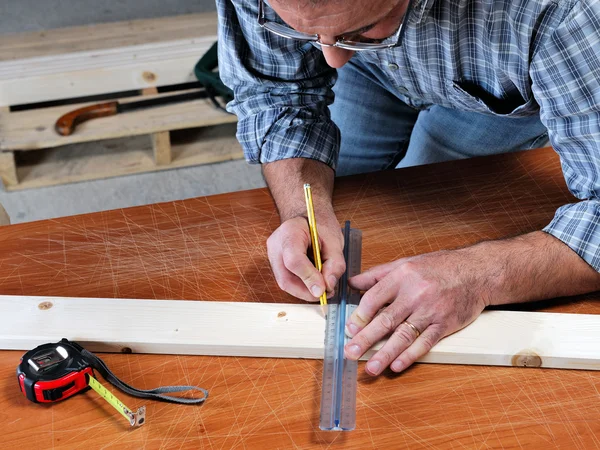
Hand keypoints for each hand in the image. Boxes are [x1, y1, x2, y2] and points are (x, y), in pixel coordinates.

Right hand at [267, 214, 345, 301]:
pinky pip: (287, 282)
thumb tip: (328, 286)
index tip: (323, 290)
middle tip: (326, 293)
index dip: (308, 278)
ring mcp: (273, 256)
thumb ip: (334, 263)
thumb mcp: (334, 240)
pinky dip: (302, 287)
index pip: (294, 260)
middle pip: (286, 278)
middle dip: (308, 291)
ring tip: (322, 287)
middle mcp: (276, 245)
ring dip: (305, 291)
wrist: (306, 219)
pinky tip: (313, 282)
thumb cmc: (320, 226)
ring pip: (285, 283)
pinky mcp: (275, 265)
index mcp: (290, 232)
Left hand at [343, 248, 489, 374]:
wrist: (476, 272)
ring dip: (385, 354)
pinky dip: (410, 355)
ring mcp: (431, 311)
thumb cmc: (439, 266)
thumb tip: (352, 283)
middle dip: (366, 338)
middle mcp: (415, 294)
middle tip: (350, 352)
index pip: (374, 298)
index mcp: (402, 276)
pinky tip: (397, 365)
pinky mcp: (445, 324)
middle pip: (386, 320)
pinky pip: (425, 342)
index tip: (349, 329)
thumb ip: (377, 274)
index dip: (359, 316)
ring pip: (404, 335)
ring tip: (371, 367)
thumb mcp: (405, 262)